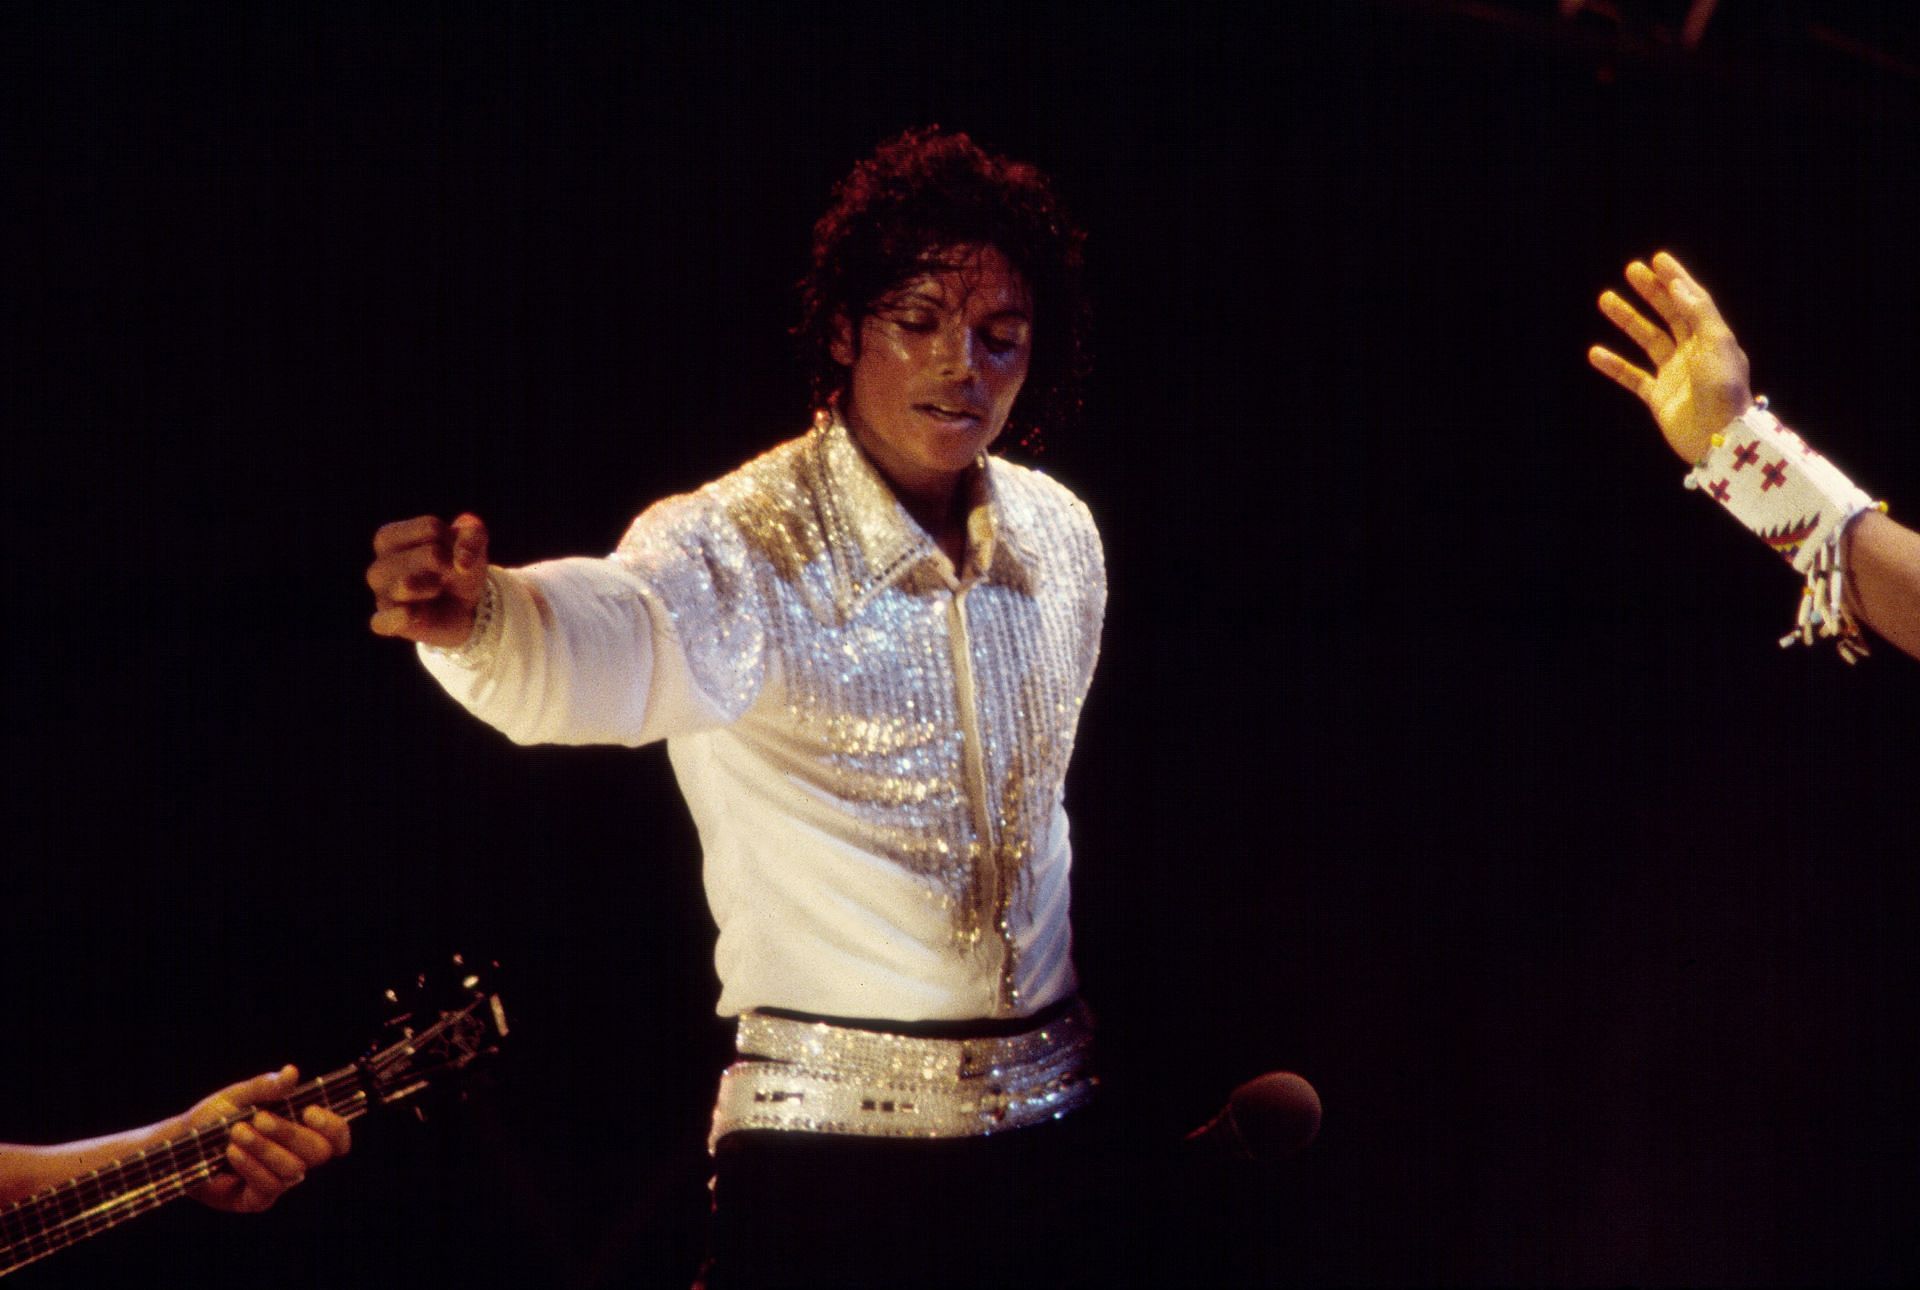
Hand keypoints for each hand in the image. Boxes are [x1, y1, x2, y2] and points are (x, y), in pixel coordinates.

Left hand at [186, 1066, 351, 1213]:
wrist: (180, 1148)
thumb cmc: (213, 1119)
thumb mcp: (238, 1097)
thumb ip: (266, 1087)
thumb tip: (292, 1072)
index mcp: (300, 1131)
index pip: (337, 1137)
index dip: (334, 1127)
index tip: (309, 1110)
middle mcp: (296, 1158)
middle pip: (319, 1153)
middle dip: (289, 1133)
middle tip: (259, 1118)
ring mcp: (279, 1181)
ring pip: (293, 1170)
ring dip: (264, 1149)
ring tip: (236, 1134)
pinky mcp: (258, 1200)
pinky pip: (270, 1187)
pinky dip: (251, 1166)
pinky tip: (232, 1153)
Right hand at [368, 513, 489, 646]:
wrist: (465, 608)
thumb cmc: (457, 567)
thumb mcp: (473, 543)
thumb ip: (473, 536)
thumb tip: (462, 562)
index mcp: (389, 538)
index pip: (432, 528)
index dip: (454, 540)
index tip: (451, 551)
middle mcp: (379, 566)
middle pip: (430, 554)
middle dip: (449, 563)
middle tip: (447, 575)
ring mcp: (382, 596)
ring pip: (406, 585)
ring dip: (434, 586)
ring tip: (437, 590)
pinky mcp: (388, 624)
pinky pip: (383, 621)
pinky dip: (398, 617)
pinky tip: (414, 613)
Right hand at [1589, 251, 1752, 462]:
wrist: (1718, 439)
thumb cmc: (1724, 390)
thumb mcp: (1717, 344)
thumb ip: (1698, 312)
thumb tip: (1677, 286)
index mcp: (1712, 337)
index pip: (1692, 301)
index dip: (1676, 279)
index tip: (1658, 259)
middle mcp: (1693, 352)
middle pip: (1669, 314)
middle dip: (1651, 292)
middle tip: (1631, 271)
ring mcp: (1674, 374)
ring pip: (1647, 340)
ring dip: (1627, 320)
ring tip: (1605, 300)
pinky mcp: (1658, 398)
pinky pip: (1632, 377)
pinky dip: (1614, 365)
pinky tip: (1595, 353)